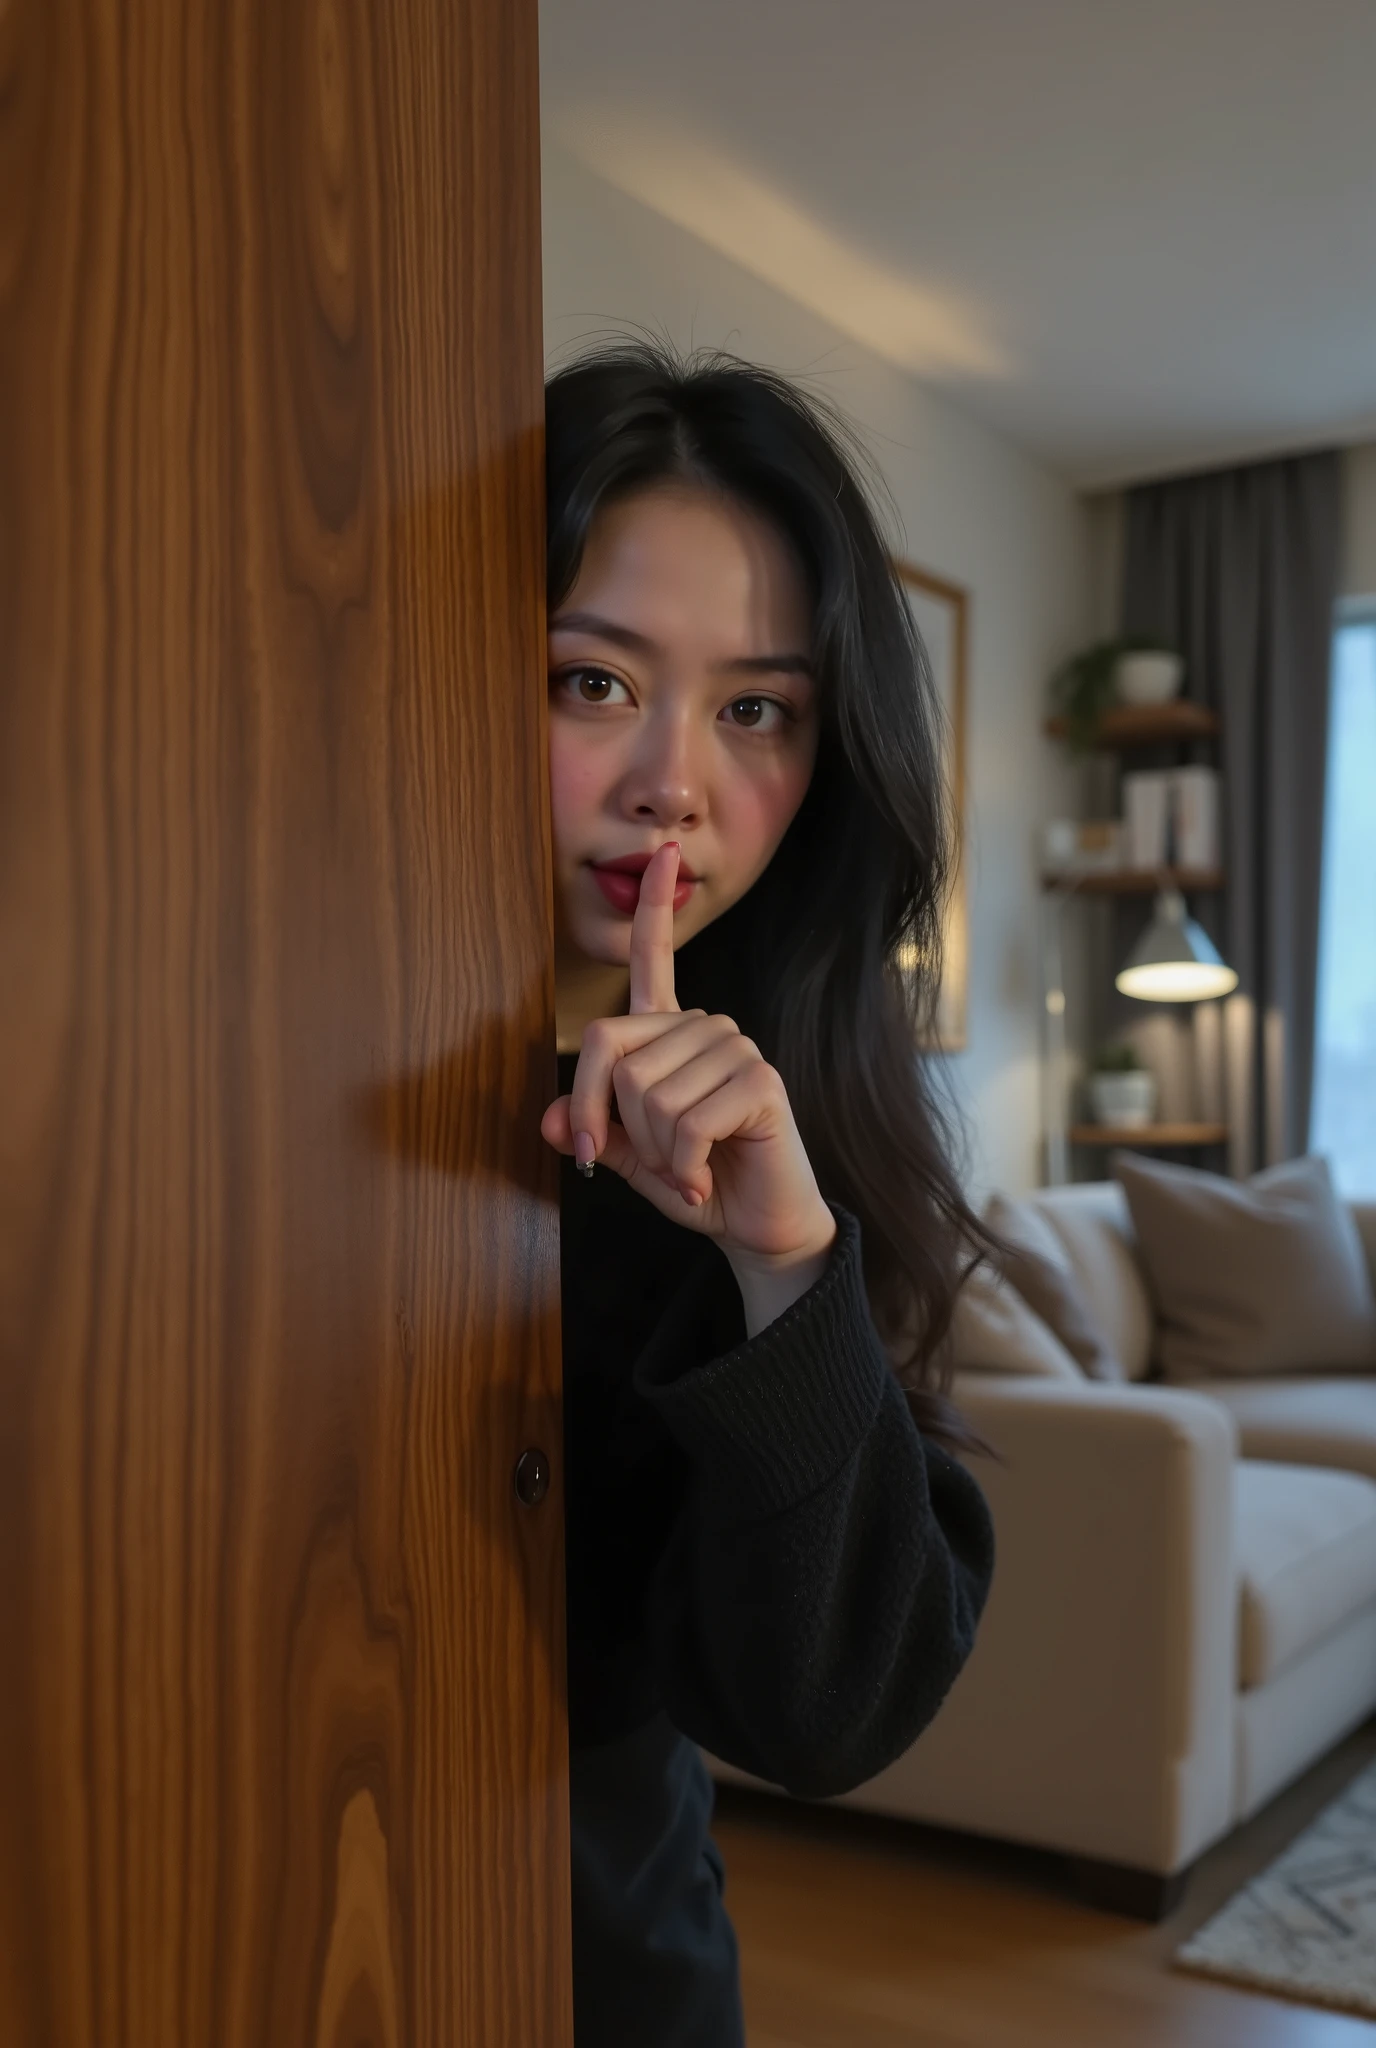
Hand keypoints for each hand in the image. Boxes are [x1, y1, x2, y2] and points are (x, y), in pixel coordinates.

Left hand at [541, 843, 836, 1330]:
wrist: (759, 1228)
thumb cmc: (698, 1183)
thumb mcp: (631, 1159)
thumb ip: (591, 1132)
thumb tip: (547, 1120)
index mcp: (673, 1034)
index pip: (657, 960)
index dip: (654, 909)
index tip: (662, 853)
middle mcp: (705, 1028)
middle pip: (612, 1053)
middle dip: (611, 1124)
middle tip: (654, 1163)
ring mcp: (736, 1049)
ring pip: (645, 1093)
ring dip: (654, 1153)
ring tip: (689, 1169)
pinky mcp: (759, 1082)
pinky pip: (683, 1122)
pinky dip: (680, 1167)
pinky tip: (703, 1179)